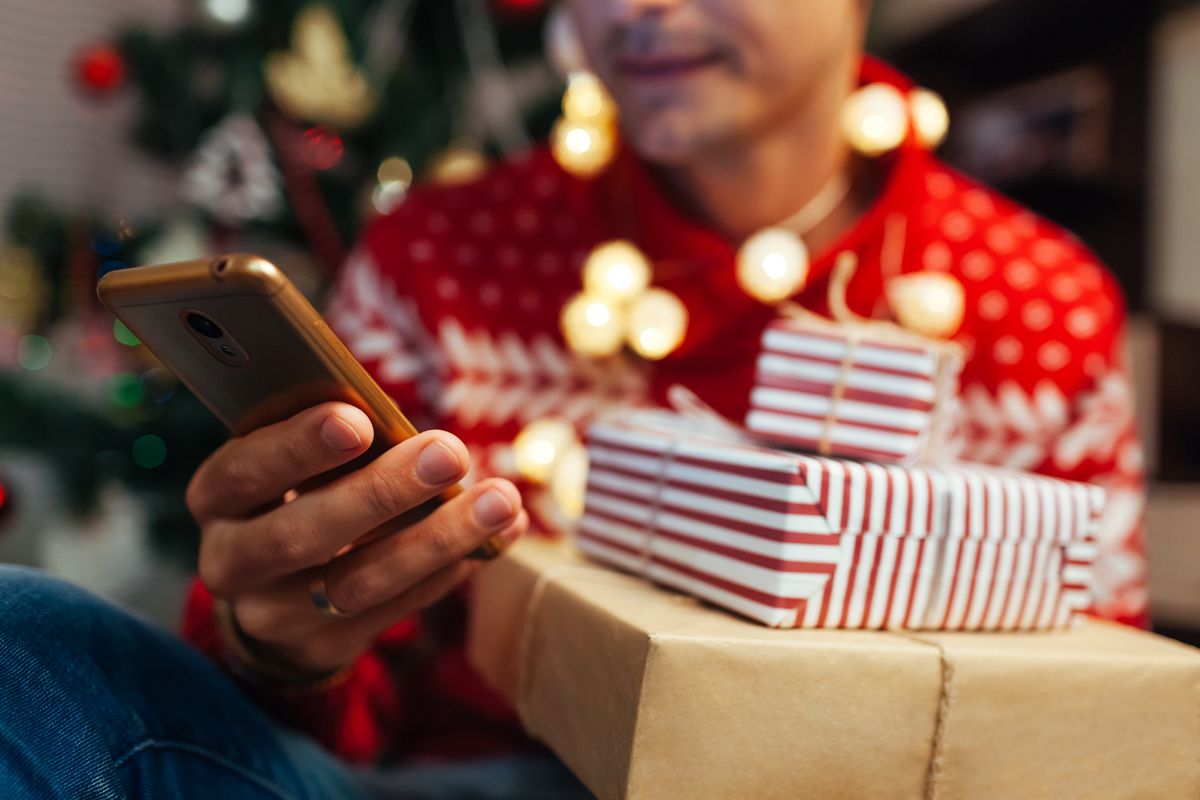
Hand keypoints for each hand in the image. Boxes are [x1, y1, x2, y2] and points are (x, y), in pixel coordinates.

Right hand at [186, 402, 526, 674]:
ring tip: (500, 500)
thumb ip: (331, 438)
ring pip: (359, 582)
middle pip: (304, 534)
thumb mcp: (291, 458)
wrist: (275, 588)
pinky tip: (500, 535)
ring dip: (438, 538)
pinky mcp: (327, 645)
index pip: (245, 471)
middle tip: (449, 452)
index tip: (358, 420)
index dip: (298, 447)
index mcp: (217, 496)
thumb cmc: (297, 489)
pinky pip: (398, 607)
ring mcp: (276, 614)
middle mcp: (233, 561)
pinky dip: (453, 568)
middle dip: (382, 491)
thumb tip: (399, 419)